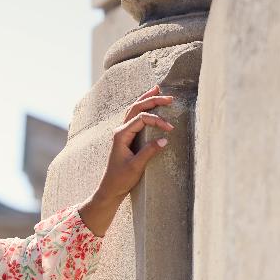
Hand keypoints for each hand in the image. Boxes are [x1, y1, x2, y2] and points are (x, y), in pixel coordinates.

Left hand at [78, 84, 174, 236]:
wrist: (110, 189)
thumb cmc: (120, 180)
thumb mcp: (136, 167)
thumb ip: (149, 152)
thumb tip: (164, 140)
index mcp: (121, 135)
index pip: (141, 119)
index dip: (157, 120)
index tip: (170, 129)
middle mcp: (120, 130)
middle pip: (136, 108)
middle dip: (152, 100)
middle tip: (168, 97)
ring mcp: (122, 133)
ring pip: (133, 109)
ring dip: (146, 99)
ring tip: (157, 89)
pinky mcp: (125, 137)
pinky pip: (134, 117)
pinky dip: (142, 108)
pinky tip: (148, 104)